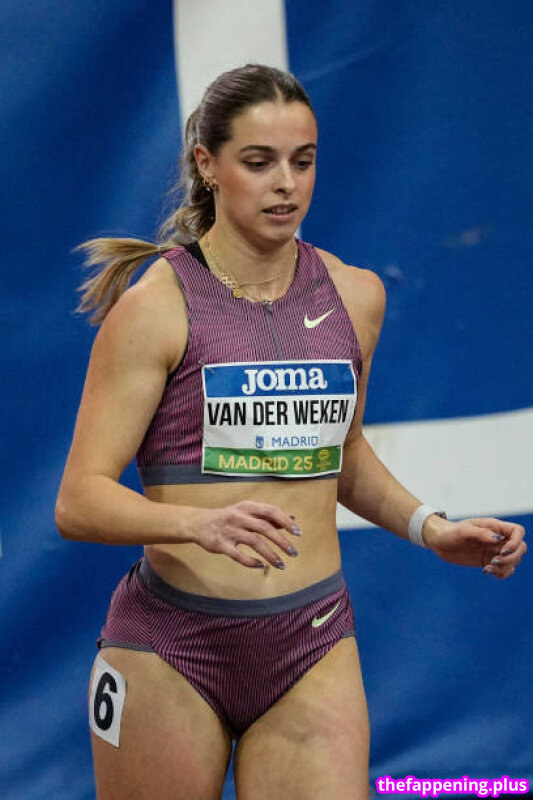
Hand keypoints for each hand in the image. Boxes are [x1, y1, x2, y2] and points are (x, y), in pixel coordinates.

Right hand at [185, 500, 301, 569]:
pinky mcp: (221, 545)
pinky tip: (261, 566)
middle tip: (293, 553)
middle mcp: (239, 517)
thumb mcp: (246, 511)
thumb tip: (292, 519)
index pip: (271, 511)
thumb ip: (268, 516)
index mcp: (247, 507)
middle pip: (264, 527)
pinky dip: (251, 562)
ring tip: (281, 565)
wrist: (198, 523)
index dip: (285, 522)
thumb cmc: (228, 517)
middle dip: (281, 541)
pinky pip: (238, 555)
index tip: (298, 533)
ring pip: (254, 542)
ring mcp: (230, 531)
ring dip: (270, 554)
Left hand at [423, 516, 526, 577]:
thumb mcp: (463, 531)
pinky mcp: (489, 561)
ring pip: (514, 561)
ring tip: (487, 568)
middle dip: (512, 558)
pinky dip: (501, 573)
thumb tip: (498, 539)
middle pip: (520, 548)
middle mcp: (497, 539)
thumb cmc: (450, 532)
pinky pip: (505, 569)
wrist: (439, 542)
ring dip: (505, 567)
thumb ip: (481, 533)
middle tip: (494, 561)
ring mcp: (494, 551)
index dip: (516, 542)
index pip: (518, 531)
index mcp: (494, 527)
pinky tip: (486, 571)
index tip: (502, 551)